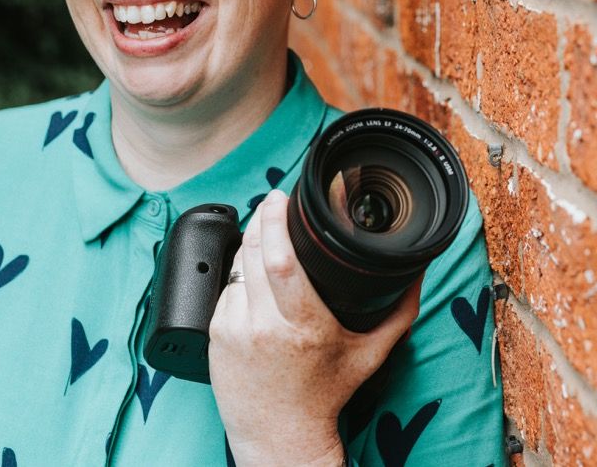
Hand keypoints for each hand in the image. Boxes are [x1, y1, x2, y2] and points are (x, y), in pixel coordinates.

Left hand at [208, 188, 421, 466]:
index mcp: (304, 325)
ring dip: (251, 245)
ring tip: (267, 237)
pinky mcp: (215, 334)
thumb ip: (398, 312)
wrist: (279, 436)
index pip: (281, 261)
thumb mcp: (370, 354)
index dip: (276, 221)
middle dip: (261, 218)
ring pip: (237, 265)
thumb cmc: (327, 394)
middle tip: (273, 202)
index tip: (281, 197)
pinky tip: (255, 280)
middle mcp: (265, 326)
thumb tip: (418, 273)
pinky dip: (240, 276)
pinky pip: (226, 288)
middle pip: (253, 252)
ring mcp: (235, 329)